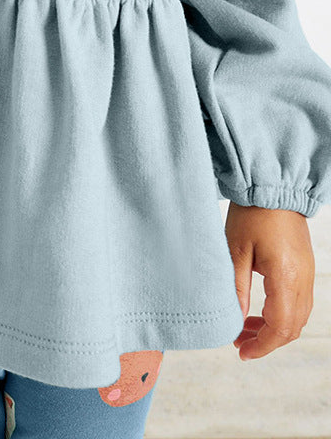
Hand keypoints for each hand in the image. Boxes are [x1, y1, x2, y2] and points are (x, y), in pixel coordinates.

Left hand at [225, 202, 314, 360]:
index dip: (262, 345)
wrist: (271, 189)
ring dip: (272, 329)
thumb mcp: (235, 251)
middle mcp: (303, 280)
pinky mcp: (304, 268)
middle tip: (238, 343)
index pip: (280, 327)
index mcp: (286, 278)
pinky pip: (298, 302)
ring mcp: (307, 274)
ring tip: (243, 330)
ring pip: (297, 317)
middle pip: (292, 327)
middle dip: (266, 341)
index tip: (241, 352)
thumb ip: (236, 288)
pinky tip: (257, 312)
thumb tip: (234, 320)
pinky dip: (279, 314)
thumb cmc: (251, 215)